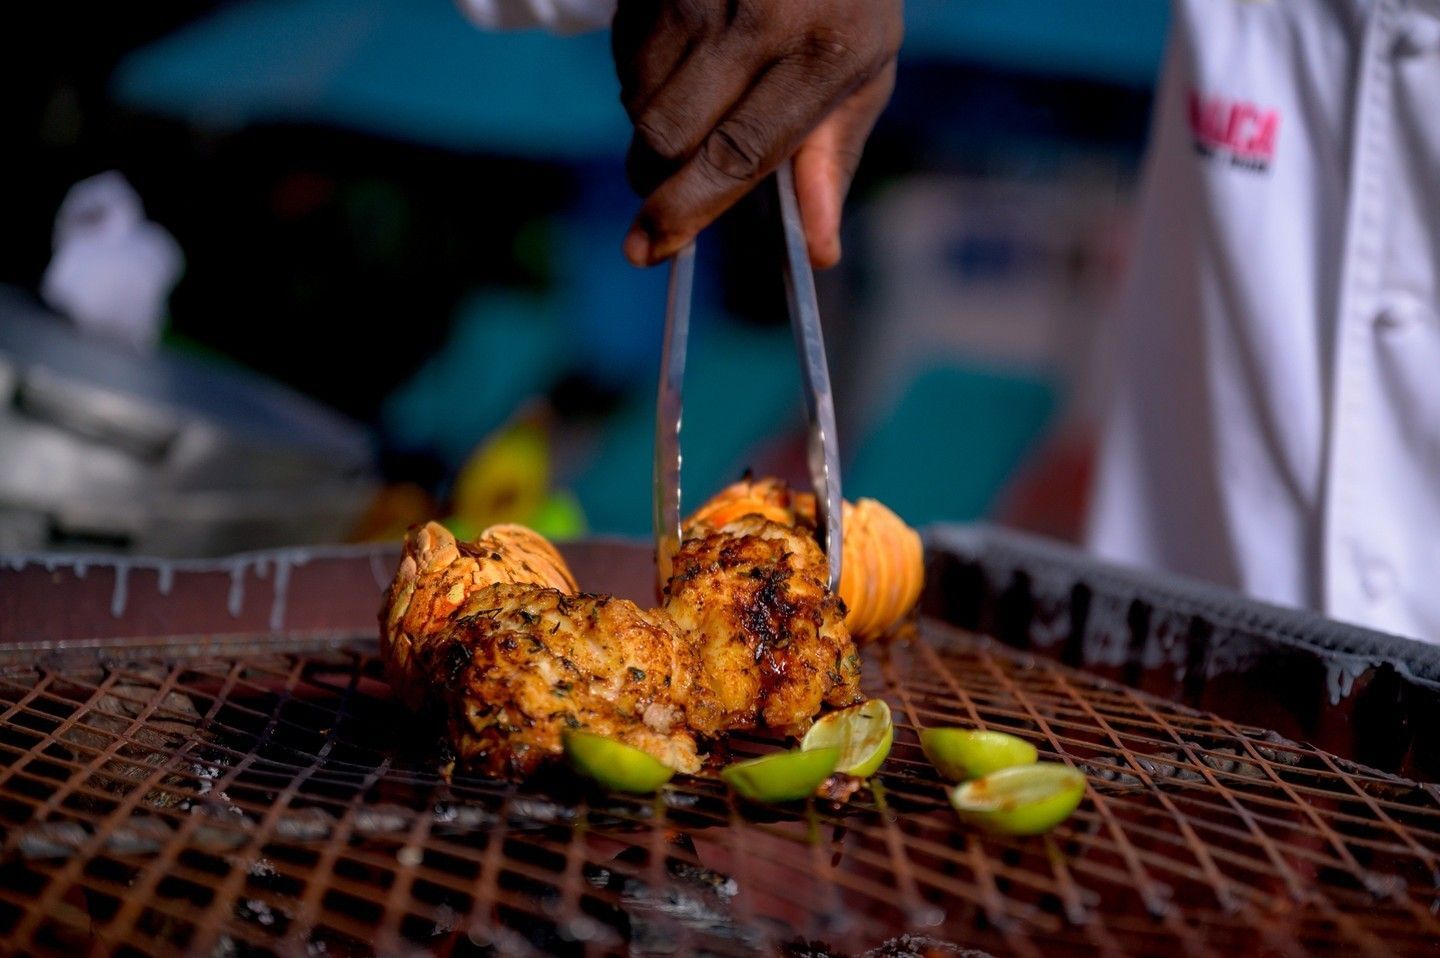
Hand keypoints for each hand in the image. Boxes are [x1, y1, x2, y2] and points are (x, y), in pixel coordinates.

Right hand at [613, 0, 901, 267]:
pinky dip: (644, 82)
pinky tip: (686, 59)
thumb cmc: (844, 2)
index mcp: (822, 53)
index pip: (739, 153)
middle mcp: (757, 20)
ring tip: (701, 104)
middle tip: (663, 199)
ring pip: (638, 103)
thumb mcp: (865, 72)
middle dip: (655, 183)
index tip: (651, 249)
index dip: (689, 209)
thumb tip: (818, 251)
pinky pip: (625, 60)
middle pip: (668, 137)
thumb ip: (834, 161)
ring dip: (653, 130)